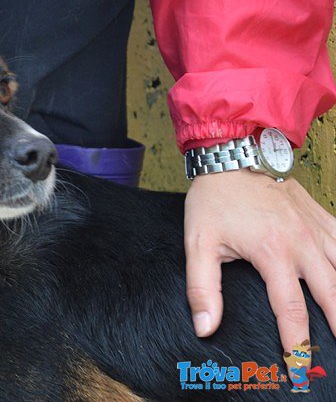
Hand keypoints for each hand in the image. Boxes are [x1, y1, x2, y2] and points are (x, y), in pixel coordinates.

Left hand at [184, 169, 335, 351]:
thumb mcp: (198, 244)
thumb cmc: (214, 200)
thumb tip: (205, 326)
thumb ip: (202, 288)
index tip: (300, 365)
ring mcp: (316, 228)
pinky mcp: (322, 216)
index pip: (291, 310)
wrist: (232, 156)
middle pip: (332, 295)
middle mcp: (302, 243)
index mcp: (273, 253)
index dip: (297, 342)